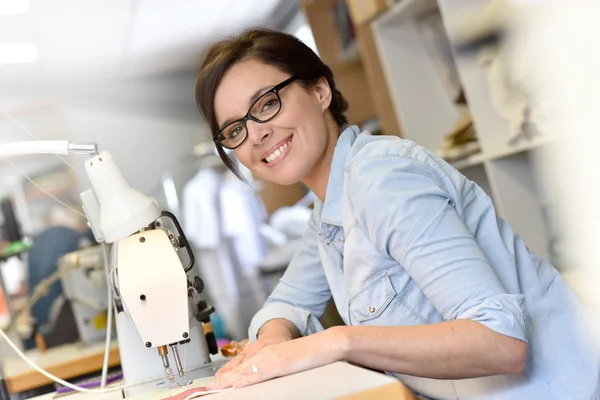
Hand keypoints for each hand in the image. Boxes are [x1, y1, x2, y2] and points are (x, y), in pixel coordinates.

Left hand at [210, 327, 344, 389]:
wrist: (325, 344)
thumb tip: (272, 376)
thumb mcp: (291, 360)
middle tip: (213, 386)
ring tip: (218, 387)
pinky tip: (237, 385)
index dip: (232, 373)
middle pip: (243, 366)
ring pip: (247, 370)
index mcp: (271, 351)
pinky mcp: (280, 364)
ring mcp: (273, 357)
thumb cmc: (312, 353)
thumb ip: (279, 366)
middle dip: (227, 377)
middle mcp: (268, 352)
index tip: (220, 380)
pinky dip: (246, 379)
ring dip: (231, 379)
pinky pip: (259, 373)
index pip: (247, 363)